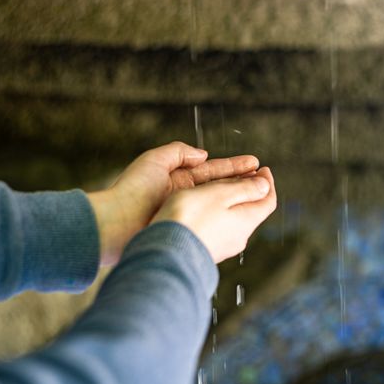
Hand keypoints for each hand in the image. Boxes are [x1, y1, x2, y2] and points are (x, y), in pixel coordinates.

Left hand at [88, 142, 258, 265]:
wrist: (117, 225)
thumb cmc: (132, 191)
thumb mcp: (155, 161)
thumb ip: (180, 153)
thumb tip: (204, 155)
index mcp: (178, 179)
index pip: (213, 171)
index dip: (234, 167)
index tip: (254, 163)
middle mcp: (186, 196)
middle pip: (221, 187)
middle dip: (244, 181)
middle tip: (265, 177)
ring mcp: (188, 214)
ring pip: (221, 203)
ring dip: (241, 198)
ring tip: (262, 192)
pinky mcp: (188, 230)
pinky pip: (214, 221)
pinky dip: (230, 217)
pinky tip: (244, 216)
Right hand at [152, 167, 276, 262]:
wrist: (165, 253)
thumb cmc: (191, 219)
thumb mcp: (221, 194)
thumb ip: (245, 189)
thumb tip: (265, 186)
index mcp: (247, 220)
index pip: (269, 201)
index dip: (267, 183)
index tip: (263, 169)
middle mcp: (239, 236)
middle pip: (252, 209)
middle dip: (249, 189)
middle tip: (243, 173)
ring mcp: (224, 246)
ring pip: (235, 218)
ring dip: (232, 201)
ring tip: (221, 187)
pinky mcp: (208, 250)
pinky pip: (220, 227)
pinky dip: (219, 213)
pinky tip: (205, 207)